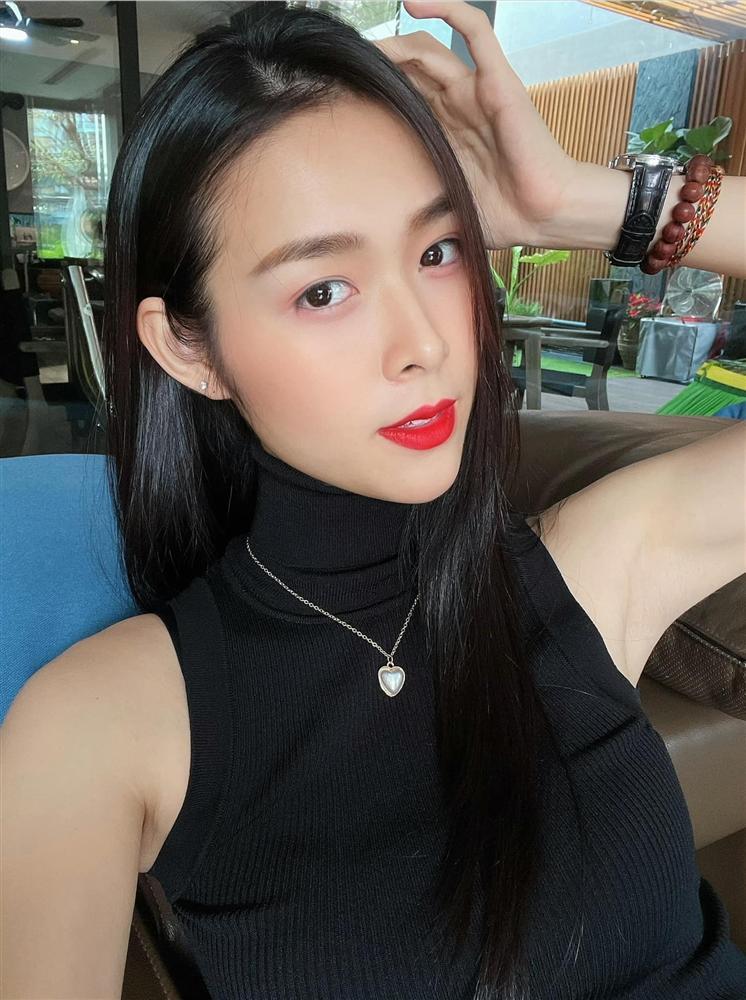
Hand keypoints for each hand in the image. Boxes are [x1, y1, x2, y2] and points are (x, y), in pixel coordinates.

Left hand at [373, 0, 576, 249]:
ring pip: (428, 50)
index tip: (343, 91)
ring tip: (367, 44)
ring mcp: (475, 90)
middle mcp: (457, 105)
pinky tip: (414, 1)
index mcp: (445, 132)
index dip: (375, 90)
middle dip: (378, 65)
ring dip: (395, 44)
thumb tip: (379, 229)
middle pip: (409, 70)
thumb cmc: (504, 215)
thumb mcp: (445, 205)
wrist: (542, 215)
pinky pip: (474, 30)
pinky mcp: (497, 80)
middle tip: (348, 64)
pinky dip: (446, 8)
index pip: (403, 97)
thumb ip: (418, 203)